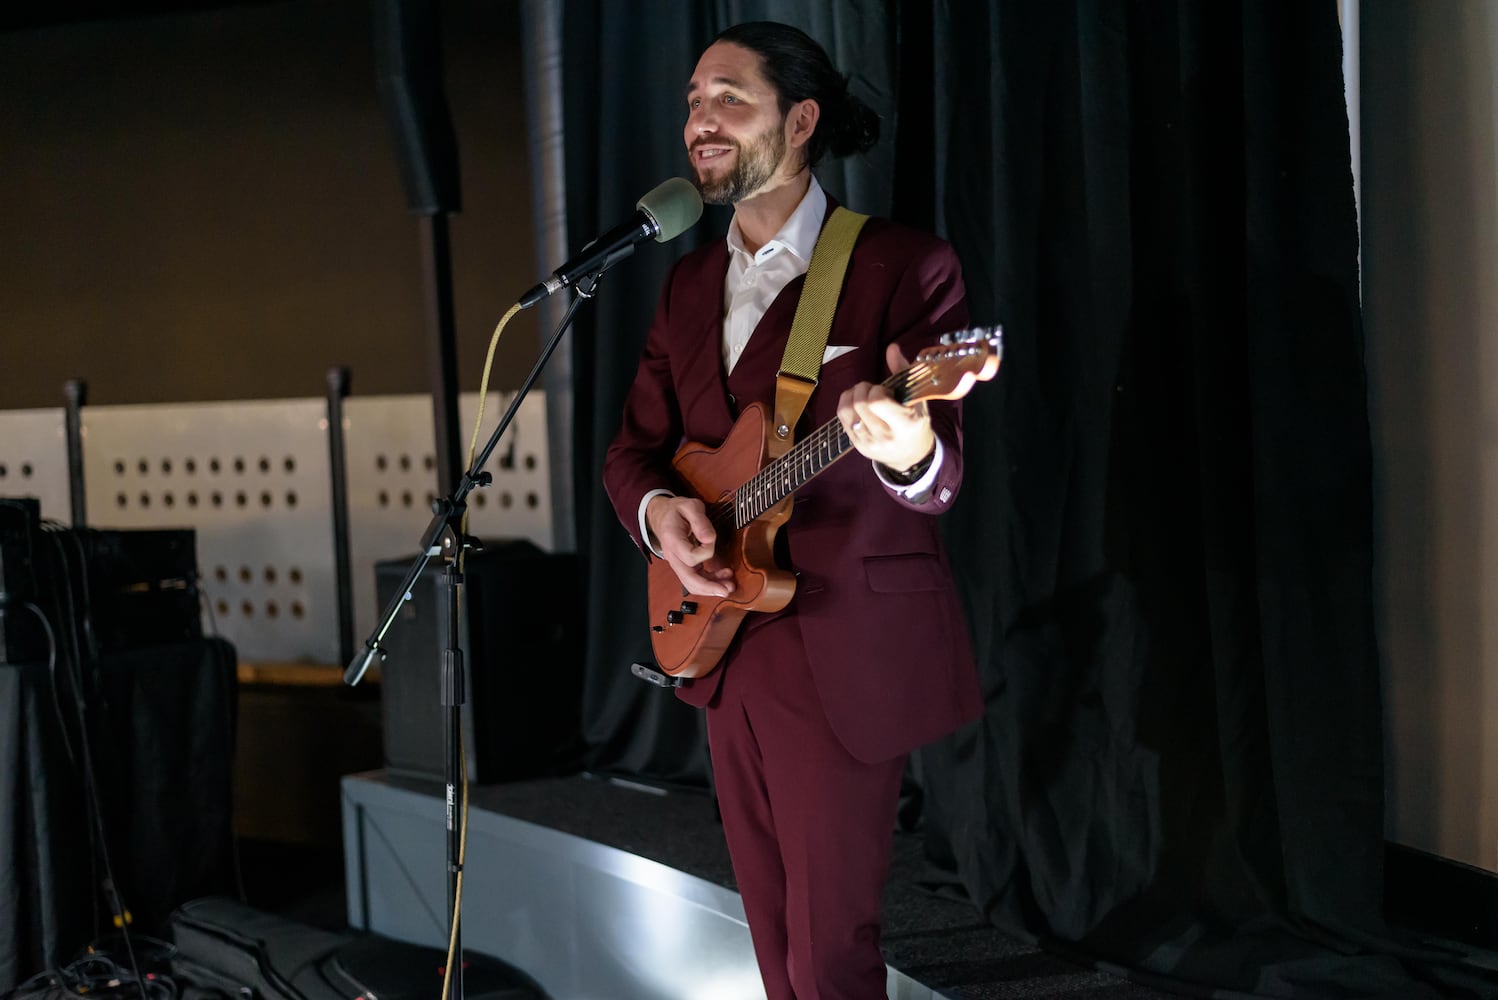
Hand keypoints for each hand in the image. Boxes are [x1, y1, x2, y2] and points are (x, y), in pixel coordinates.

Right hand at [645, 494, 735, 596]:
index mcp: (673, 540)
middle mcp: (673, 556)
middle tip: (726, 590)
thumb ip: (700, 520)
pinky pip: (695, 579)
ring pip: (692, 584)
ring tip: (729, 586)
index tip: (712, 538)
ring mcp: (677, 563)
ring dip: (711, 588)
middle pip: (689, 580)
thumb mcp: (689, 506)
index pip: (690, 556)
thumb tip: (709, 539)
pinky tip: (723, 578)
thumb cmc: (676, 511)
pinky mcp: (684, 566)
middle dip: (709, 587)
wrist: (662, 516)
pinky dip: (709, 582)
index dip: (706, 551)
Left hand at [837, 342, 934, 473]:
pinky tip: (858, 404)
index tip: (885, 391)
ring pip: (846, 410)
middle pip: (859, 404)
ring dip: (852, 395)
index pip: (877, 403)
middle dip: (863, 389)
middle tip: (873, 389)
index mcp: (904, 425)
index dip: (877, 390)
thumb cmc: (916, 423)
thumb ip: (903, 372)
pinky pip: (841, 418)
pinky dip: (846, 404)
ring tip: (864, 395)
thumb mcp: (917, 399)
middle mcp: (884, 437)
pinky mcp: (856, 445)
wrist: (911, 456)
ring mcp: (868, 443)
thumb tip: (891, 348)